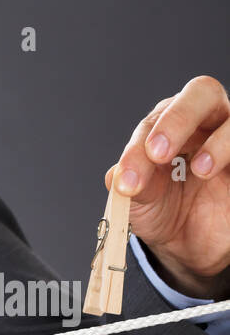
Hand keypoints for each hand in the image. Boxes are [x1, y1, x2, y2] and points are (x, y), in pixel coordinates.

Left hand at [109, 75, 229, 299]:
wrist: (188, 242)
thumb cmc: (163, 209)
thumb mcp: (139, 203)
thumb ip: (130, 186)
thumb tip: (116, 175)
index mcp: (169, 126)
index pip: (156, 120)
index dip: (139, 148)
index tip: (128, 182)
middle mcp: (205, 123)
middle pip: (202, 93)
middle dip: (178, 120)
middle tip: (158, 153)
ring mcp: (229, 140)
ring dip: (218, 142)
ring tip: (200, 170)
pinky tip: (217, 174)